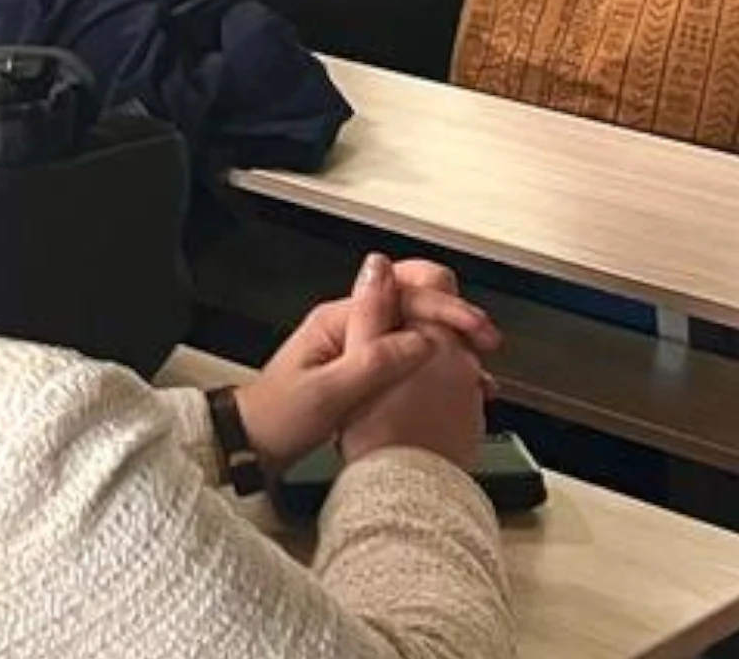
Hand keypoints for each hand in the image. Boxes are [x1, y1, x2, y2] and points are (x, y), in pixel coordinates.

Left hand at [236, 252, 498, 474]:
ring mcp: (357, 347)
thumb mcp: (328, 392)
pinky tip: (454, 386)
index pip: (403, 293)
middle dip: (454, 315)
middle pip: (413, 301)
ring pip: (414, 328)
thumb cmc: (278, 417)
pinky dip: (436, 365)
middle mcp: (350, 325)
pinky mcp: (362, 371)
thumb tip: (424, 338)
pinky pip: (407, 356)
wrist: (251, 445)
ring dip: (450, 341)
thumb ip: (374, 361)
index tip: (475, 329)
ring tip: (480, 368)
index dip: (445, 307)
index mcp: (339, 319)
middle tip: (487, 341)